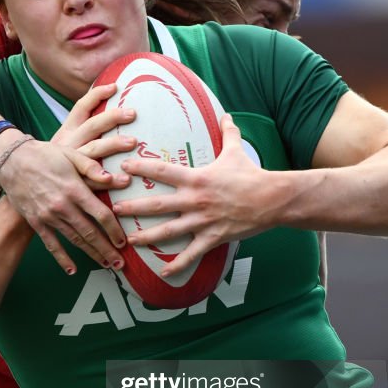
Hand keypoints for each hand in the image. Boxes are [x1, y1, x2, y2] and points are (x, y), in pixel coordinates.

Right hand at [0, 84, 137, 273]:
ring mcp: (48, 216)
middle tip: (121, 263)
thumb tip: (117, 178)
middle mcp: (63, 206)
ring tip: (106, 265)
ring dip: (91, 254)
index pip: (101, 214)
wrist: (11, 160)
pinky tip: (72, 270)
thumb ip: (93, 168)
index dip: (114, 230)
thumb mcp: (71, 154)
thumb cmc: (44, 155)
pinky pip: (51, 244)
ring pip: (75, 240)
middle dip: (107, 250)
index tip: (123, 241)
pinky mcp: (36, 222)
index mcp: (74, 189)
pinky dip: (62, 258)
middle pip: (90, 233)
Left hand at [112, 113, 287, 275]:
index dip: (142, 168)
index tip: (123, 167)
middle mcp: (195, 200)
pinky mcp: (213, 237)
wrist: (273, 199)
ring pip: (169, 231)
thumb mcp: (236, 151)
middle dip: (134, 207)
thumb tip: (226, 114)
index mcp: (197, 178)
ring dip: (147, 236)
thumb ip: (228, 133)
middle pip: (158, 205)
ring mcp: (203, 221)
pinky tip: (163, 273)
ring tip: (129, 240)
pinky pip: (192, 254)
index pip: (163, 171)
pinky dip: (178, 265)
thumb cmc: (252, 174)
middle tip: (114, 209)